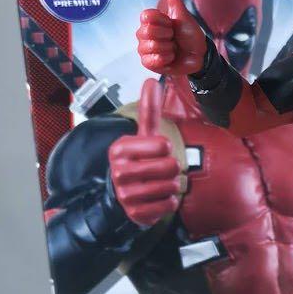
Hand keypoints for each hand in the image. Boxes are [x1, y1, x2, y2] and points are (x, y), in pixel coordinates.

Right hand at [108, 79, 182, 226]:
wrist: (123, 196)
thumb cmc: (139, 161)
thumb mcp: (142, 136)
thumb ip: (148, 111)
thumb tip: (151, 80)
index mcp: (120, 149)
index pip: (163, 145)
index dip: (166, 148)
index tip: (157, 152)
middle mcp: (119, 171)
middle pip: (170, 166)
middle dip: (173, 169)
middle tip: (162, 170)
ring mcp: (126, 194)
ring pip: (171, 187)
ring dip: (172, 186)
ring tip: (160, 183)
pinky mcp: (136, 213)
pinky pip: (169, 205)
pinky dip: (170, 202)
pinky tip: (158, 198)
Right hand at [136, 0, 206, 75]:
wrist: (198, 54)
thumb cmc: (189, 34)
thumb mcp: (182, 14)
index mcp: (150, 21)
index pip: (146, 16)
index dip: (162, 21)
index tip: (171, 24)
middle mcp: (144, 34)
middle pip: (147, 32)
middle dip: (167, 35)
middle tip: (174, 37)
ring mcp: (145, 49)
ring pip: (151, 46)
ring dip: (168, 48)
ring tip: (173, 49)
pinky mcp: (149, 63)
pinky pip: (151, 61)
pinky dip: (165, 59)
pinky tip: (170, 58)